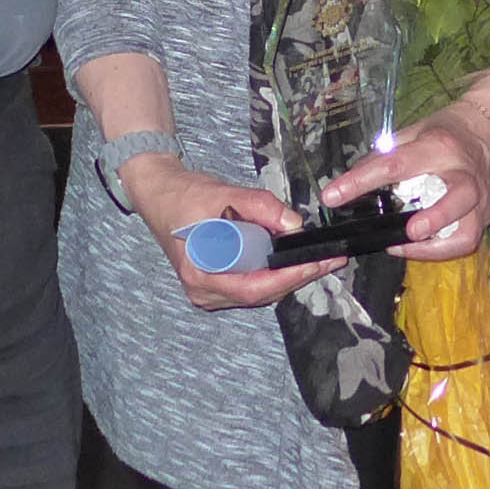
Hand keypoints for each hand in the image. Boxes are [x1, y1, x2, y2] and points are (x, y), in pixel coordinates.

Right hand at [126, 156, 343, 311]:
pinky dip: (275, 274)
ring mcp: (210, 291)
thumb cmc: (183, 196)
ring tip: (319, 260)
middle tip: (329, 260)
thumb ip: (260, 207)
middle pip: (261, 294)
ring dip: (290, 277)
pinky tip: (294, 261)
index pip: (254, 287)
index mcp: (201, 275)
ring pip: (260, 292)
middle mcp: (204, 292)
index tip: (317, 264)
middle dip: (297, 277)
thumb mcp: (222, 194)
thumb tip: (294, 224)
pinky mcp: (218, 283)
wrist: (160, 194)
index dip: (289, 277)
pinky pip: (253, 284)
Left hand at [327, 104, 489, 261]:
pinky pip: (466, 241)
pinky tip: (419, 248)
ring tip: (404, 247)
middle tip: (408, 232)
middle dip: (434, 217)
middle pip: (455, 197)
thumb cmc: (446, 131)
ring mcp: (479, 197)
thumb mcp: (413, 131)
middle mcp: (463, 172)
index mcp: (438, 146)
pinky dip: (442, 251)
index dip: (361, 182)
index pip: (396, 164)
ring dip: (436, 245)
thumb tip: (353, 179)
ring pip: (467, 229)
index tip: (332, 196)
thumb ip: (385, 154)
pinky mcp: (484, 214)